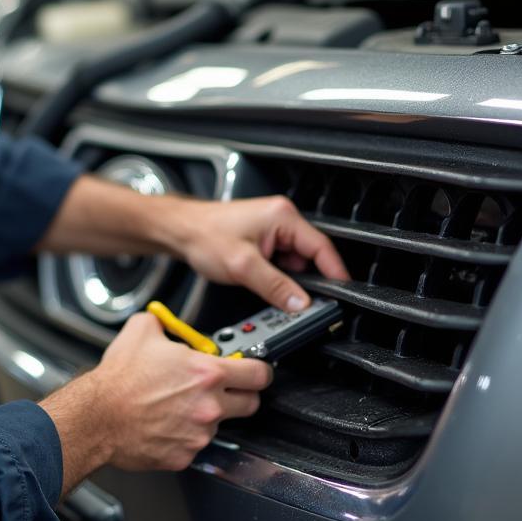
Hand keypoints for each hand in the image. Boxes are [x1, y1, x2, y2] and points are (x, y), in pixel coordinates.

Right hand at [41, 313, 272, 487]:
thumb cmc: (118, 379)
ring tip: (179, 404)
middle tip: (224, 388)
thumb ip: (165, 323)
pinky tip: (166, 422)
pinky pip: (195, 444)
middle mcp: (209, 405)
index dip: (259, 369)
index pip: (258, 373)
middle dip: (241, 394)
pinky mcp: (185, 455)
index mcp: (206, 373)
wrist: (97, 416)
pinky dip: (185, 434)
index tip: (254, 369)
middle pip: (251, 403)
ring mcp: (199, 433)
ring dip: (207, 414)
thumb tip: (168, 324)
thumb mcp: (142, 331)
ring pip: (220, 424)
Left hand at [169, 195, 349, 311]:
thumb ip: (275, 286)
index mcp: (283, 216)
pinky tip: (264, 284)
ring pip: (294, 263)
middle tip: (304, 303)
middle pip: (310, 256)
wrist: (179, 230)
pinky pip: (280, 262)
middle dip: (307, 280)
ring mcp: (272, 230)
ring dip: (288, 279)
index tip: (342, 295)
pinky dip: (277, 276)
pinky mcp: (263, 240)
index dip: (335, 273)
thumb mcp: (243, 266)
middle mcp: (281, 219)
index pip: (322, 247)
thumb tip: (300, 303)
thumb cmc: (204, 235)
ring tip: (272, 290)